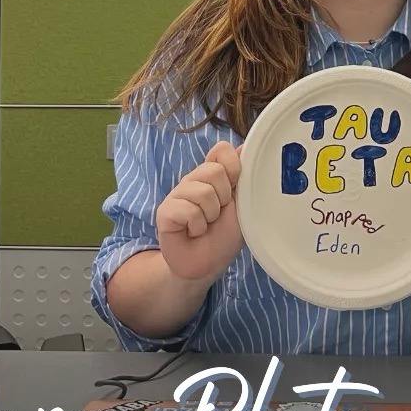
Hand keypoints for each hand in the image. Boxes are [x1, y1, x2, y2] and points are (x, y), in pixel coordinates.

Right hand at [157, 141, 243, 283]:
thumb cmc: (225, 234)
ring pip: (203, 192)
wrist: (208, 264)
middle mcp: (194, 179)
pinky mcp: (165, 211)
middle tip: (218, 214)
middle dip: (224, 198)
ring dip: (211, 215)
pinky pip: (188, 210)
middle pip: (214, 170)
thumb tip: (245, 146)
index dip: (233, 168)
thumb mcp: (242, 204)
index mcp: (212, 174)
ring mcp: (177, 193)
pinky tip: (193, 232)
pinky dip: (197, 226)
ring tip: (205, 225)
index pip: (221, 149)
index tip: (235, 190)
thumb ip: (242, 176)